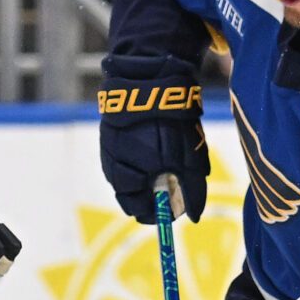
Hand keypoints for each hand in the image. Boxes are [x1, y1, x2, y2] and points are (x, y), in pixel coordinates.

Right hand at [98, 52, 206, 222]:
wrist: (149, 82)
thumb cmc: (175, 121)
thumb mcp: (192, 157)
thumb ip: (193, 190)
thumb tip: (193, 217)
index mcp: (144, 170)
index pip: (145, 210)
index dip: (157, 215)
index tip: (169, 214)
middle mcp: (122, 165)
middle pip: (130, 201)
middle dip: (145, 203)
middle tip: (160, 199)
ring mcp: (111, 153)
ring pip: (120, 183)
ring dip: (135, 186)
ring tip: (152, 176)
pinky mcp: (106, 142)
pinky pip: (114, 166)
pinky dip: (127, 169)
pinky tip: (140, 160)